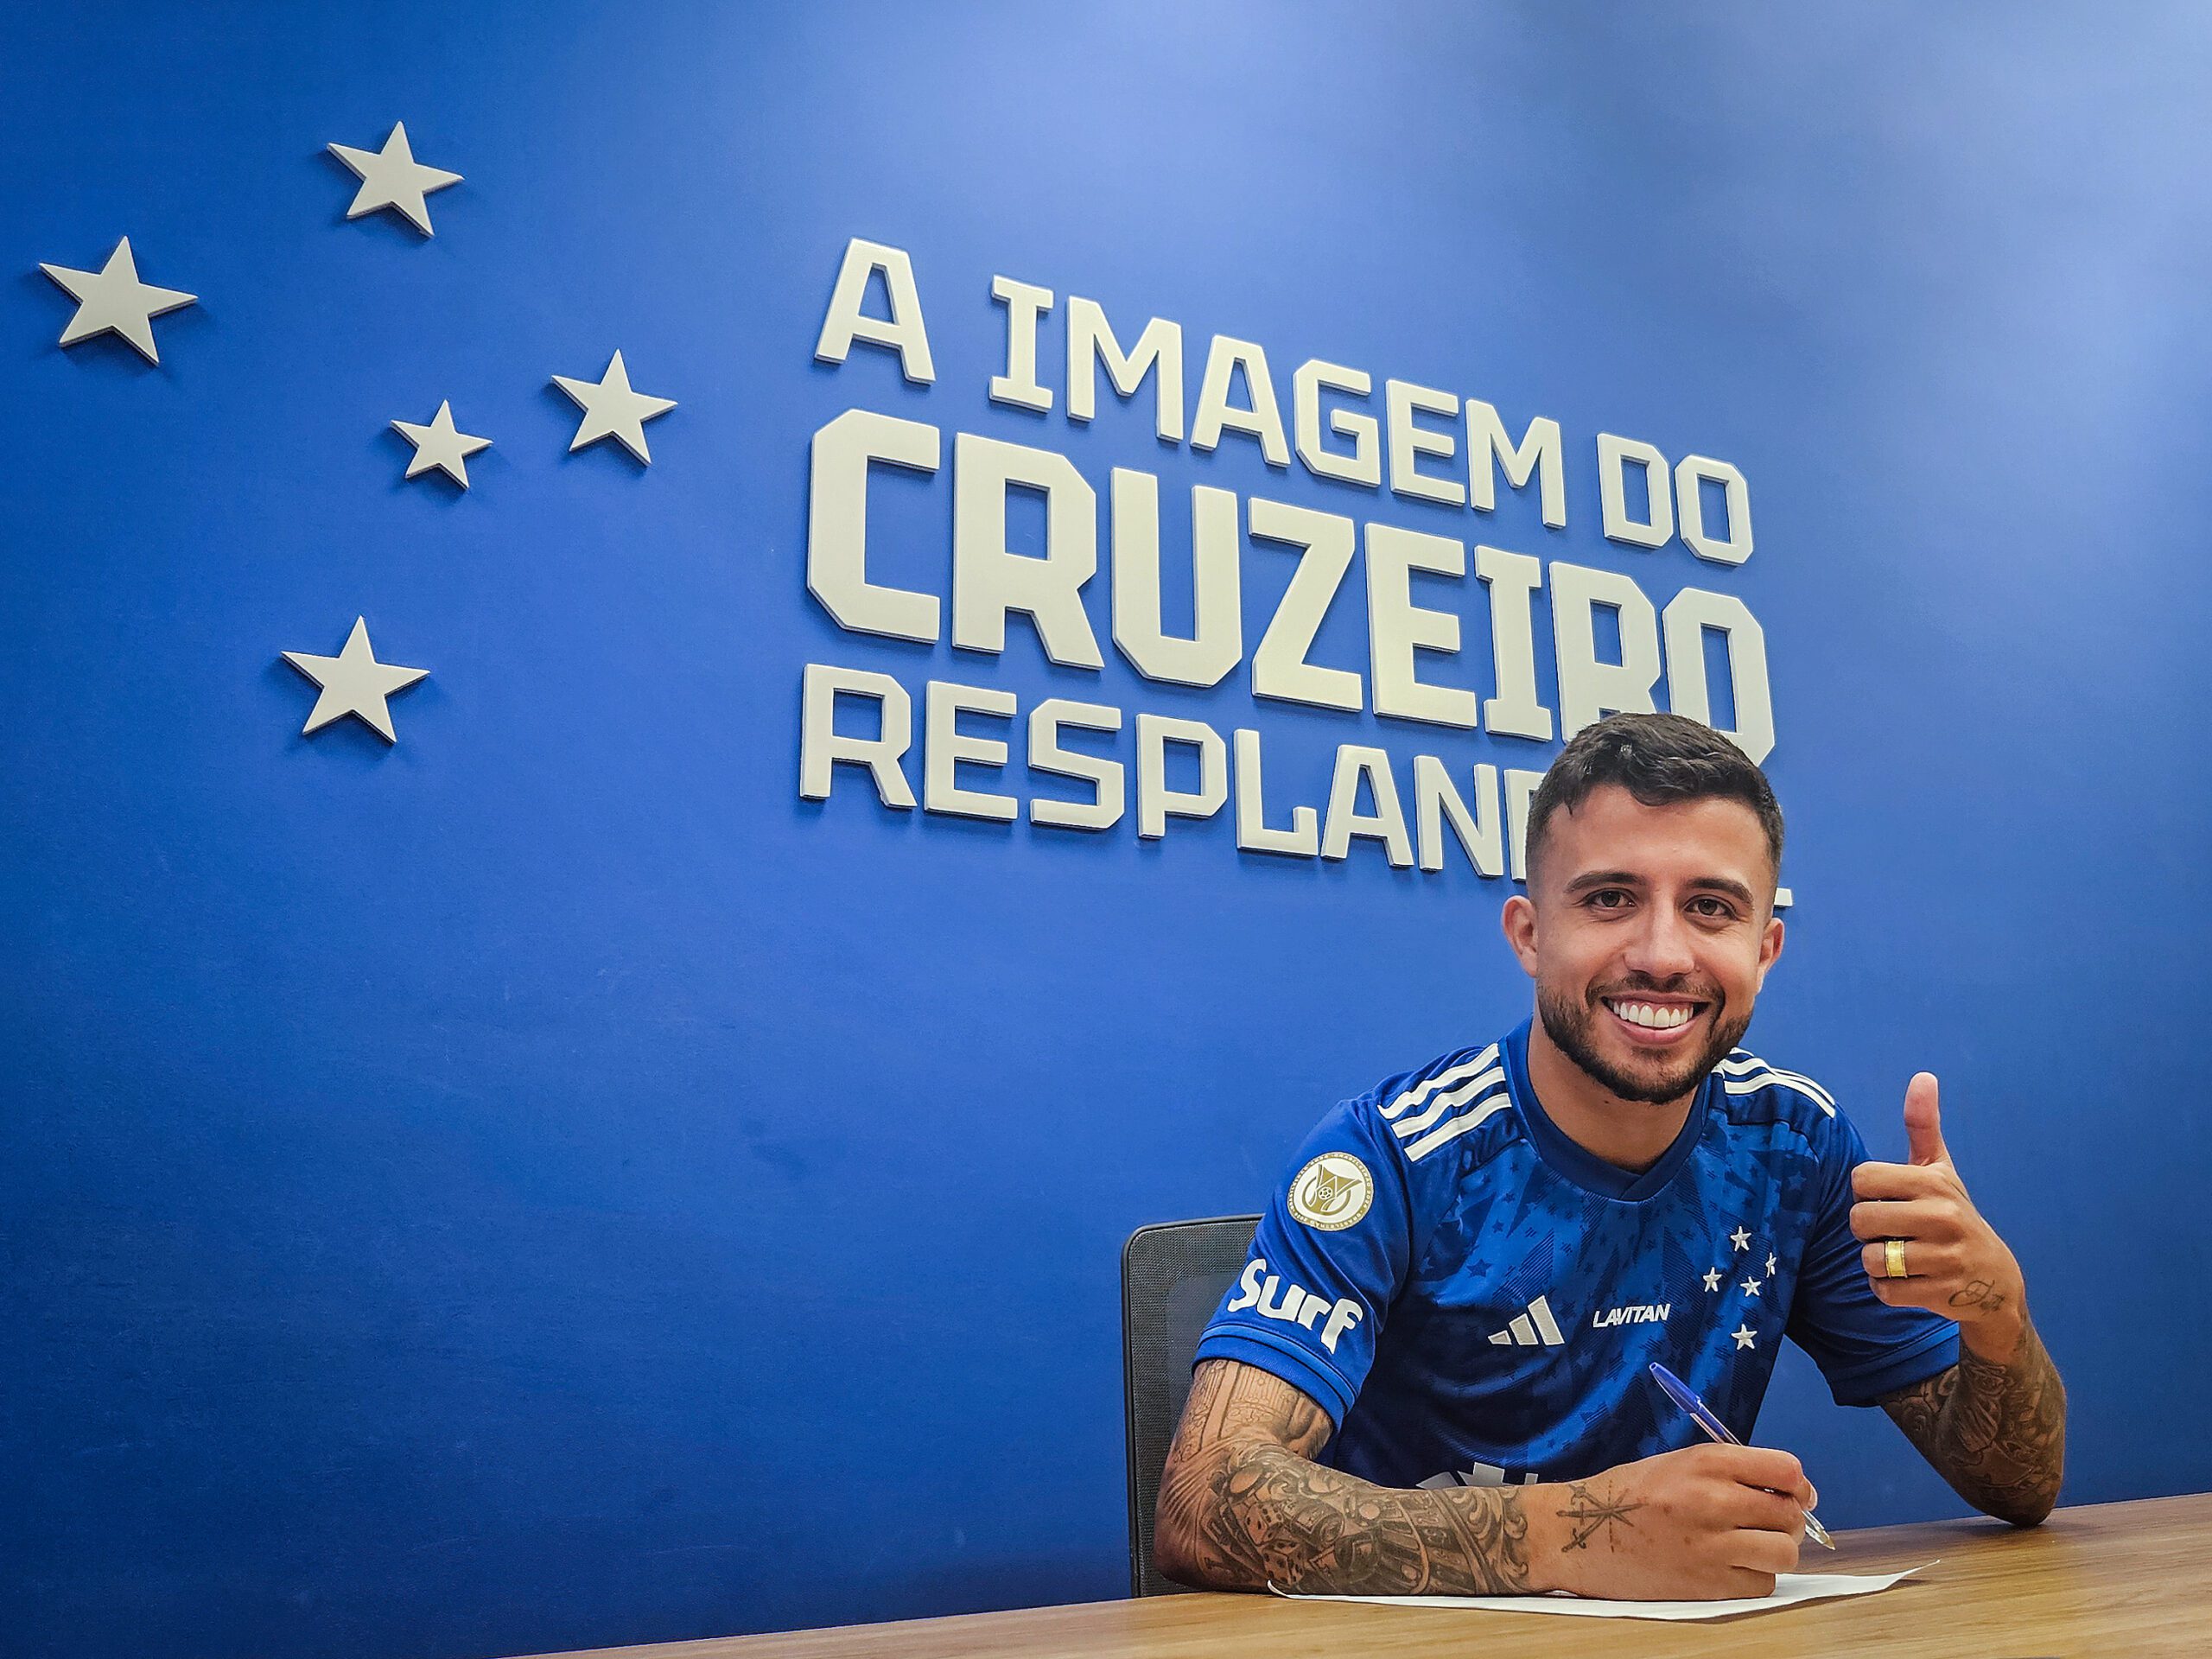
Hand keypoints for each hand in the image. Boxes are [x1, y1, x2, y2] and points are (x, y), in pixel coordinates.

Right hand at [1539, 1443, 1812, 1600]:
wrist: (1578, 1532)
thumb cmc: (1628, 1494)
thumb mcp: (1678, 1463)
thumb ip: (1731, 1472)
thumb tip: (1791, 1492)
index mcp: (1706, 1462)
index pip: (1786, 1469)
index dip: (1798, 1484)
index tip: (1794, 1493)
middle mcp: (1713, 1500)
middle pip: (1790, 1513)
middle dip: (1788, 1519)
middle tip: (1769, 1524)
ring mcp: (1711, 1545)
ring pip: (1784, 1552)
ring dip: (1776, 1550)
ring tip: (1753, 1547)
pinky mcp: (1706, 1584)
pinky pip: (1762, 1583)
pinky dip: (1755, 1576)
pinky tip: (1731, 1566)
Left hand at [1850, 1073, 2026, 1360]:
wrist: (1994, 1279)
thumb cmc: (1953, 1215)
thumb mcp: (1940, 1170)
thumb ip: (1923, 1126)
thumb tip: (1923, 1075)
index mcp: (1933, 1183)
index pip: (1861, 1179)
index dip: (1867, 1192)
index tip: (1890, 1199)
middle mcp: (1942, 1217)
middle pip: (1858, 1220)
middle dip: (1867, 1230)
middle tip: (1894, 1231)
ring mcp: (1943, 1258)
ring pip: (1868, 1259)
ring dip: (1876, 1263)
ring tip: (1903, 1257)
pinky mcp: (1940, 1293)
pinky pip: (1883, 1290)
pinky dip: (1886, 1290)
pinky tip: (1910, 1281)